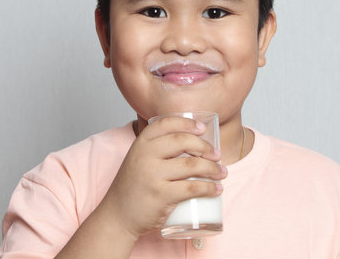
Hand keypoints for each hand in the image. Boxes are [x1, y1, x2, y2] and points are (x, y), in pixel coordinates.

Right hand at [97, 116, 226, 239]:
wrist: (117, 215)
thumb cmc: (133, 187)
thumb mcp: (138, 159)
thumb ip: (156, 148)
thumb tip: (190, 141)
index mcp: (141, 143)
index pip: (166, 124)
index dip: (187, 124)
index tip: (202, 129)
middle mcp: (145, 155)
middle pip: (183, 141)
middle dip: (206, 147)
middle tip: (217, 155)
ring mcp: (152, 175)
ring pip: (192, 165)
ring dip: (213, 168)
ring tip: (221, 173)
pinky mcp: (161, 195)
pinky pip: (192, 188)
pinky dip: (209, 188)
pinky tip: (217, 189)